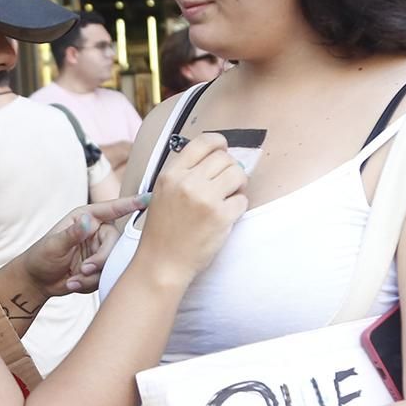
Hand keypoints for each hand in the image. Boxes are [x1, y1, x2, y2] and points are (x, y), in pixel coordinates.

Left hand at [17, 195, 143, 295]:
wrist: (38, 281)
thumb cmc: (41, 257)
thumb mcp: (53, 245)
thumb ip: (72, 234)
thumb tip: (88, 222)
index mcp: (86, 217)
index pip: (111, 209)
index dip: (131, 204)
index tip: (149, 198)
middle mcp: (97, 231)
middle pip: (115, 243)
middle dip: (101, 260)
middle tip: (84, 269)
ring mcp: (101, 250)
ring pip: (112, 262)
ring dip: (92, 276)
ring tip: (72, 279)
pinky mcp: (102, 267)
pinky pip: (106, 276)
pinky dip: (89, 284)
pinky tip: (73, 283)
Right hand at [137, 132, 248, 281]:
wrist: (162, 263)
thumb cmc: (164, 231)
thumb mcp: (163, 193)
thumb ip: (184, 174)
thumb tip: (219, 158)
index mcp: (171, 174)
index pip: (203, 142)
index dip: (219, 143)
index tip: (224, 150)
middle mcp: (187, 182)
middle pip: (224, 158)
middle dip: (231, 168)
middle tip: (228, 184)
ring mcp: (205, 199)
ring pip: (238, 174)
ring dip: (239, 185)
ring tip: (230, 197)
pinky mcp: (220, 217)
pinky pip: (243, 199)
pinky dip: (239, 207)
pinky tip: (226, 216)